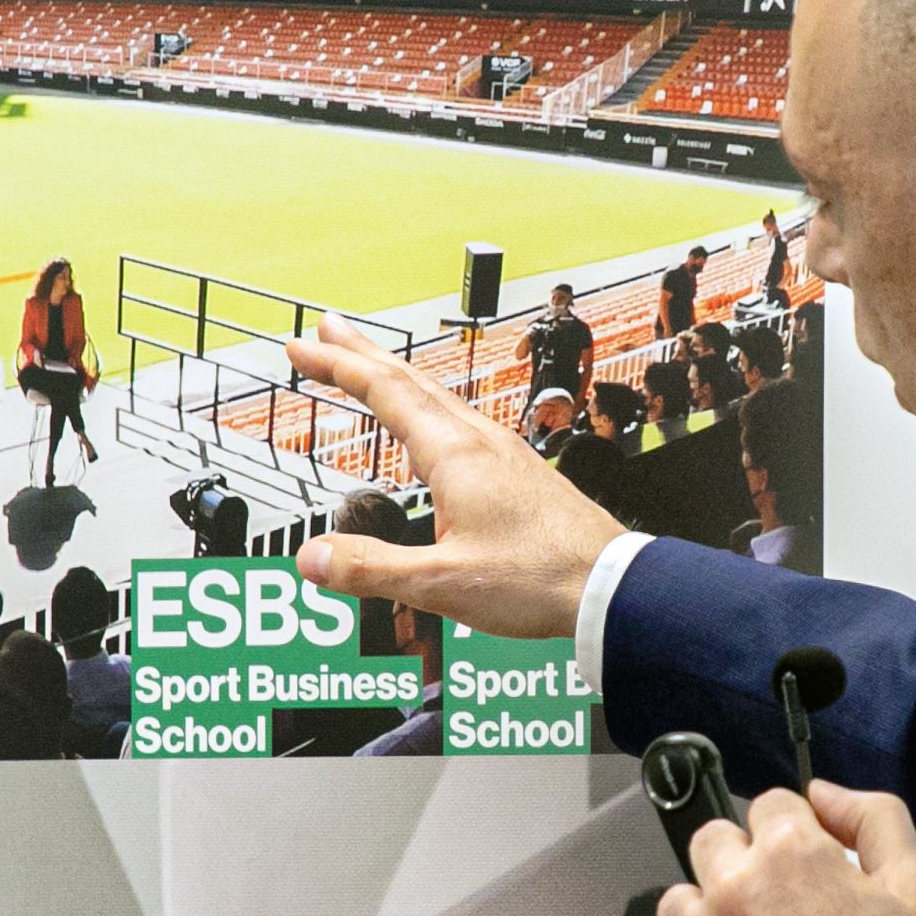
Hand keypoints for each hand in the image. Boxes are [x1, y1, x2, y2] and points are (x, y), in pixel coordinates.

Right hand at [284, 315, 622, 635]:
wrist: (612, 585)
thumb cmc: (542, 579)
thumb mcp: (442, 583)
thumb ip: (373, 568)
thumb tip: (314, 557)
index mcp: (456, 455)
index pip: (385, 392)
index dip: (338, 366)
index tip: (302, 348)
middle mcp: (481, 443)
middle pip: (411, 382)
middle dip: (362, 353)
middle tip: (327, 329)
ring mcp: (504, 455)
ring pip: (438, 400)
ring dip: (396, 379)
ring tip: (369, 370)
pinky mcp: (520, 475)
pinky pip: (461, 425)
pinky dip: (427, 411)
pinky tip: (429, 435)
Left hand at [667, 782, 915, 915]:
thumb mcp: (913, 882)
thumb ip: (872, 817)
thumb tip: (823, 792)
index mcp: (788, 853)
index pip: (769, 804)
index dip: (795, 831)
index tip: (809, 862)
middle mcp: (733, 889)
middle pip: (712, 841)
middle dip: (743, 859)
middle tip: (778, 899)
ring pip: (680, 898)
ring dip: (708, 908)